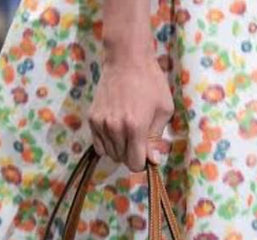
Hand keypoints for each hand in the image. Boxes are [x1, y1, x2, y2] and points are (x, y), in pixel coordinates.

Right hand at [89, 56, 173, 171]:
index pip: (135, 164)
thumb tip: (152, 161)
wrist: (126, 59)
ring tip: (127, 131)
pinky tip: (115, 130)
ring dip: (120, 149)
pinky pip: (99, 145)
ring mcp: (101, 124)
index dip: (143, 163)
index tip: (146, 154)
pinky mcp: (92, 119)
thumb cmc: (151, 82)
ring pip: (110, 154)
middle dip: (132, 154)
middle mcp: (115, 129)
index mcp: (135, 128)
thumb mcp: (164, 110)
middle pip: (122, 160)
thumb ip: (156, 138)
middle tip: (138, 138)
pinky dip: (108, 144)